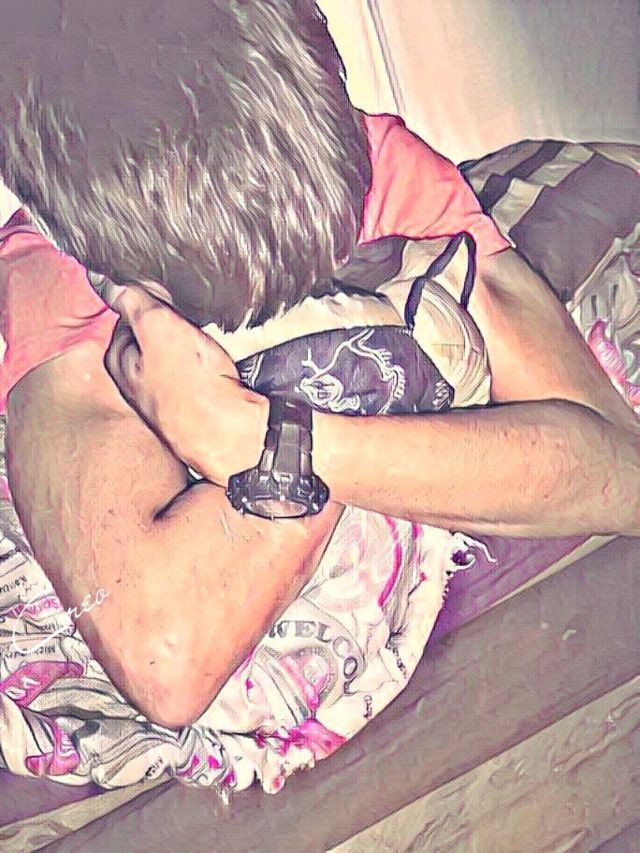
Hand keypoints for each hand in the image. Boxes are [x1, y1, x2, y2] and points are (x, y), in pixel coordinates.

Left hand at [104, 285, 268, 484]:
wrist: (234, 437)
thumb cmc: (195, 391)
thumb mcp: (159, 329)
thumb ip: (134, 302)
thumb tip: (107, 281)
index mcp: (120, 361)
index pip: (128, 310)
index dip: (152, 298)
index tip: (170, 298)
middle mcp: (137, 380)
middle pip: (154, 330)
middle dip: (174, 322)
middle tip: (193, 326)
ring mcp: (167, 393)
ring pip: (179, 349)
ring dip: (195, 342)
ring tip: (208, 349)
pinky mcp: (195, 402)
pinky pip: (200, 369)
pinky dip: (209, 362)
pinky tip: (219, 367)